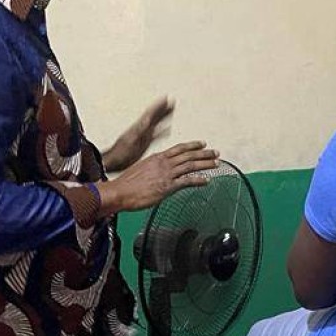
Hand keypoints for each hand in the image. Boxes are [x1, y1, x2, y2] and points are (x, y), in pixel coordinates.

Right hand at [98, 141, 218, 213]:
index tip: (202, 144)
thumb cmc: (127, 184)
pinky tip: (206, 180)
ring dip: (206, 164)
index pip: (179, 148)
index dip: (192, 145)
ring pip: (191, 165)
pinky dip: (199, 180)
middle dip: (204, 153)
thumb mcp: (141, 169)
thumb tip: (159, 171)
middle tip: (216, 153)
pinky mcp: (168, 186)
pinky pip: (187, 181)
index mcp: (157, 158)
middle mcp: (164, 163)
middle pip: (189, 155)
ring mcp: (167, 174)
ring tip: (217, 164)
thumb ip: (153, 168)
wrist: (119, 192)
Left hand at [102, 97, 174, 172]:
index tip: (166, 98)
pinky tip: (167, 130)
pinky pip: (157, 134)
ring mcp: (144, 136)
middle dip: (163, 109)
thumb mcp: (131, 140)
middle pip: (154, 116)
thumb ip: (140, 129)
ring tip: (170, 110)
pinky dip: (163, 131)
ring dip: (163, 117)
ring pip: (156, 124)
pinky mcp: (145, 143)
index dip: (158, 106)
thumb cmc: (120, 153)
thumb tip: (147, 118)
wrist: (114, 162)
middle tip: (171, 102)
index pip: (151, 113)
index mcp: (139, 128)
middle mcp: (142, 130)